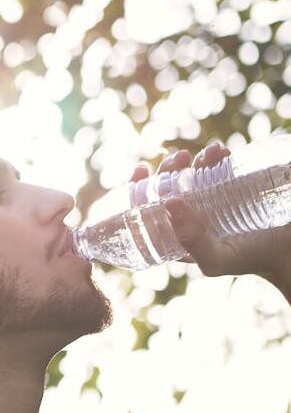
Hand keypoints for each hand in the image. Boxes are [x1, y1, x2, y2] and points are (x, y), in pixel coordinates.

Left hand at [129, 143, 290, 285]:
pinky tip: (221, 151)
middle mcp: (190, 217)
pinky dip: (216, 157)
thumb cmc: (249, 260)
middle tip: (179, 157)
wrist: (289, 253)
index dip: (137, 189)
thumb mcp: (214, 259)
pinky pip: (218, 169)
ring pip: (192, 174)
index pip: (146, 210)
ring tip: (209, 152)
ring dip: (194, 159)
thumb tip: (168, 202)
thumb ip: (191, 240)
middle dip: (169, 168)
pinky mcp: (233, 190)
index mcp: (175, 234)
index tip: (140, 169)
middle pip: (168, 187)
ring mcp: (211, 202)